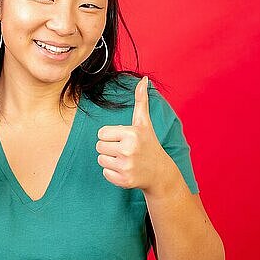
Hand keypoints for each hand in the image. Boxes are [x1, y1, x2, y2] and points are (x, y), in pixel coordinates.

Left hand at [95, 76, 172, 192]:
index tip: (123, 139)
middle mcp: (128, 150)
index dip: (110, 136)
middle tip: (125, 150)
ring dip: (110, 160)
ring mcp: (127, 166)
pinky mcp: (124, 180)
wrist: (160, 173)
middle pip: (99, 146)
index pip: (101, 133)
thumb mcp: (144, 122)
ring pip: (100, 159)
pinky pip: (105, 173)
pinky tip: (126, 170)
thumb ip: (141, 100)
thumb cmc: (149, 144)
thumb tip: (144, 79)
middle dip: (109, 148)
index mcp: (131, 133)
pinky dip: (112, 173)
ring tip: (125, 160)